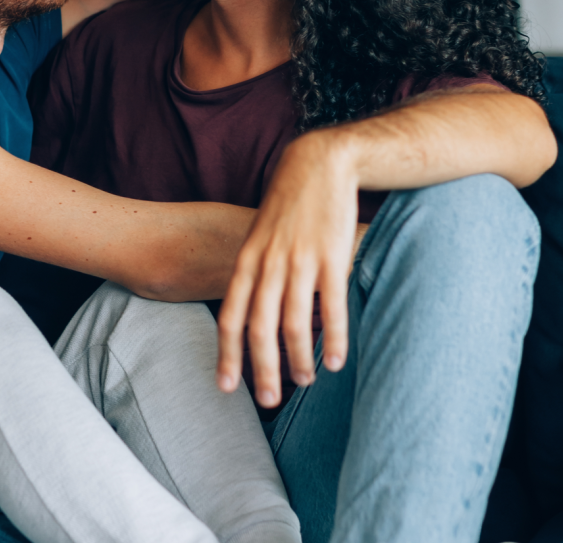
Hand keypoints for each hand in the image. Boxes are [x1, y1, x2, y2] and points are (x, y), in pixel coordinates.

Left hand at [217, 131, 360, 406]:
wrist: (319, 163)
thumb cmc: (289, 204)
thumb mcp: (260, 235)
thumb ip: (254, 270)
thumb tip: (250, 308)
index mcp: (247, 261)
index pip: (230, 316)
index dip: (227, 354)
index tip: (226, 386)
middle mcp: (269, 265)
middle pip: (259, 328)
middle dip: (261, 369)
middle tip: (266, 400)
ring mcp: (299, 262)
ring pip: (293, 323)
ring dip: (298, 359)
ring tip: (304, 382)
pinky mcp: (331, 258)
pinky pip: (331, 307)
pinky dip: (332, 338)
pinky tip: (336, 360)